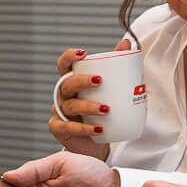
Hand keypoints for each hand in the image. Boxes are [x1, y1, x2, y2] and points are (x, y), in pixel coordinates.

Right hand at [51, 38, 131, 158]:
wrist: (96, 142)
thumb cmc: (101, 112)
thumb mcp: (110, 88)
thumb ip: (117, 65)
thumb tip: (126, 44)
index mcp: (72, 81)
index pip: (64, 64)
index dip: (70, 57)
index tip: (84, 54)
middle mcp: (64, 95)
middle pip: (67, 83)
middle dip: (82, 80)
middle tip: (100, 80)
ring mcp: (60, 112)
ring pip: (71, 106)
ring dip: (88, 106)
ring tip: (106, 109)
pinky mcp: (60, 129)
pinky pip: (70, 127)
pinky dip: (84, 128)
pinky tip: (98, 128)